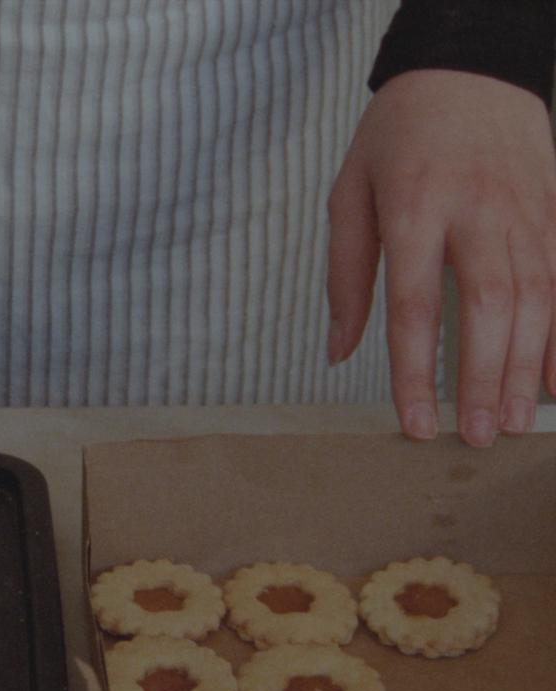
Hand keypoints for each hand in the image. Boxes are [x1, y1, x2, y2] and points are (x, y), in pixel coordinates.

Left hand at [327, 69, 555, 445]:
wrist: (466, 71)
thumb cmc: (397, 137)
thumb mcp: (349, 194)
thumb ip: (346, 274)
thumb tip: (339, 350)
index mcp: (414, 208)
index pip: (413, 306)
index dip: (415, 372)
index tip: (416, 424)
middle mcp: (476, 212)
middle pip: (487, 306)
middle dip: (482, 378)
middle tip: (477, 437)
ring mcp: (524, 211)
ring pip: (535, 299)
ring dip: (524, 367)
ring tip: (512, 423)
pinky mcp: (552, 211)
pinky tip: (552, 381)